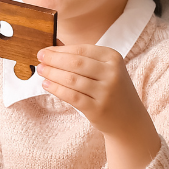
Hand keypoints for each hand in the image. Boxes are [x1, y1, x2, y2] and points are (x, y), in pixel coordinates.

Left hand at [36, 44, 160, 168]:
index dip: (59, 50)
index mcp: (113, 58)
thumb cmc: (111, 90)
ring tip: (41, 71)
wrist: (129, 119)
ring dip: (52, 74)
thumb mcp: (105, 70)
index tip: (44, 51)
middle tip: (39, 59)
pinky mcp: (97, 108)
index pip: (81, 49)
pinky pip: (71, 96)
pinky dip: (56, 89)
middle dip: (54, 60)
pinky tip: (46, 85)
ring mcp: (105, 91)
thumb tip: (53, 49)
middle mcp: (112, 73)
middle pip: (75, 63)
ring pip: (71, 79)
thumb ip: (83, 59)